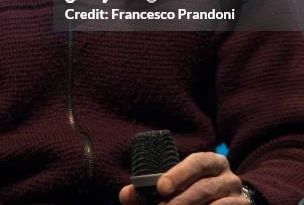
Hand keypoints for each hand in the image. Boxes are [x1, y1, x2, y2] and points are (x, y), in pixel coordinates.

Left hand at [119, 152, 245, 203]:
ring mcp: (237, 197)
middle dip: (179, 201)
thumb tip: (125, 194)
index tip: (160, 187)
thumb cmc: (197, 192)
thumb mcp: (178, 185)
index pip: (198, 161)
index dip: (179, 173)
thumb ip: (152, 189)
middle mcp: (228, 177)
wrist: (232, 202)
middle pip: (204, 188)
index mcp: (212, 162)